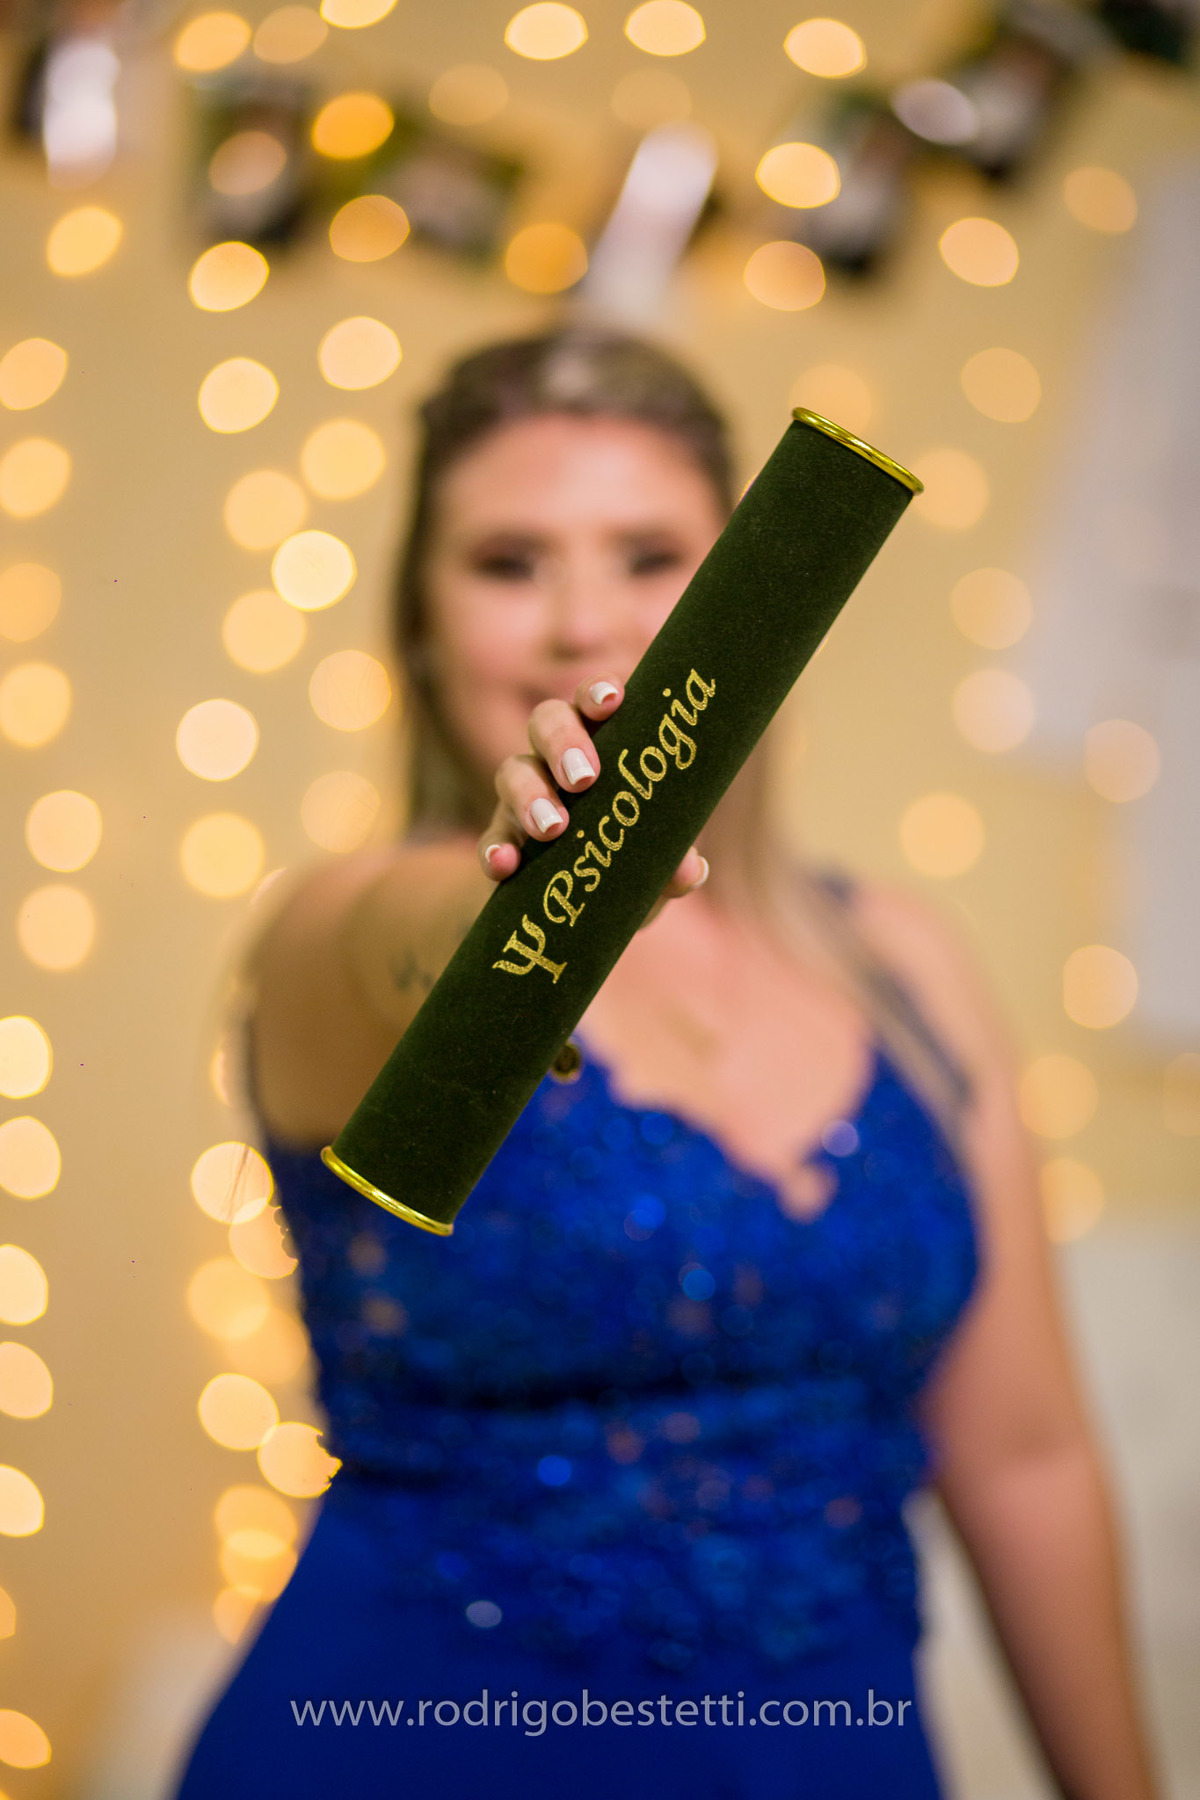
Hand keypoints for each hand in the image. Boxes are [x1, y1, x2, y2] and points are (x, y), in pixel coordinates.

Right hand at [477, 674, 707, 917]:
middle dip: (563, 742)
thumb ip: (672, 860)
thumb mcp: (654, 861)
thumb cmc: (627, 860)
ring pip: (512, 772)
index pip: (592, 703)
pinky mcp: (501, 841)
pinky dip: (495, 848)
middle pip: (546, 722)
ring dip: (531, 795)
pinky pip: (490, 837)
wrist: (579, 909)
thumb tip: (689, 870)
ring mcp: (522, 798)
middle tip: (584, 778)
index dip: (597, 692)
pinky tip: (505, 864)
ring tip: (554, 828)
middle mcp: (554, 759)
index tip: (612, 702)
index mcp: (600, 745)